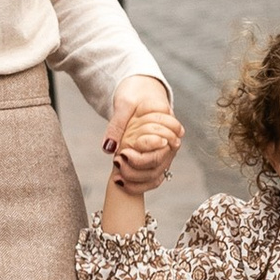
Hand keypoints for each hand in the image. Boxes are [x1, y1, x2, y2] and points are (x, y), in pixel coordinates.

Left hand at [104, 76, 181, 190]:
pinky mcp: (155, 162)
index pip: (162, 146)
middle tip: (117, 160)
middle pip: (158, 164)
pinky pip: (150, 180)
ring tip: (116, 174)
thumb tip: (109, 148)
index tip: (123, 152)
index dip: (143, 152)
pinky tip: (119, 182)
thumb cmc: (135, 94)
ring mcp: (164, 154)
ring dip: (134, 179)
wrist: (139, 93)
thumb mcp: (124, 104)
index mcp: (169, 125)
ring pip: (155, 176)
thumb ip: (117, 125)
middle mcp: (170, 143)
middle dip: (136, 166)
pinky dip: (136, 185)